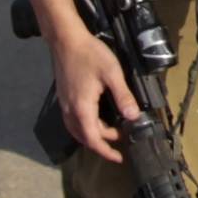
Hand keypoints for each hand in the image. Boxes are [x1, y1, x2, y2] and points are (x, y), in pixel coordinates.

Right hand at [53, 30, 142, 161]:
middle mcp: (70, 110)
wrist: (66, 40)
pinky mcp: (64, 97)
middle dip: (101, 144)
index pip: (93, 139)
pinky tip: (95, 119)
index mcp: (82, 108)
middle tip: (120, 141)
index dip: (106, 151)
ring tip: (110, 133)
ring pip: (76, 129)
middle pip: (84, 137)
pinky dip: (85, 126)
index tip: (119, 158)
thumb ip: (123, 96)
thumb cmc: (90, 54)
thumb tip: (134, 117)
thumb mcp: (112, 74)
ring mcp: (64, 104)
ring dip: (92, 135)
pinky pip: (73, 120)